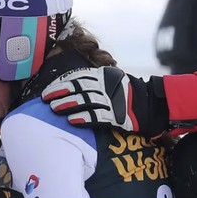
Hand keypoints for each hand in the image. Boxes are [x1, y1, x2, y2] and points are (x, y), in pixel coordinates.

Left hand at [41, 67, 169, 135]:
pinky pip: (98, 117)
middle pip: (79, 87)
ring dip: (68, 105)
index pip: (78, 76)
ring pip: (86, 101)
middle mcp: (106, 86)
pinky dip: (85, 118)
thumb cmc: (127, 95)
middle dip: (61, 92)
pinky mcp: (118, 116)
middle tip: (45, 98)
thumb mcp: (110, 82)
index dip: (61, 83)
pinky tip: (72, 121)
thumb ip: (93, 83)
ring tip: (54, 108)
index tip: (48, 89)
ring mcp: (112, 101)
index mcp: (104, 76)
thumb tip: (69, 88)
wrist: (151, 105)